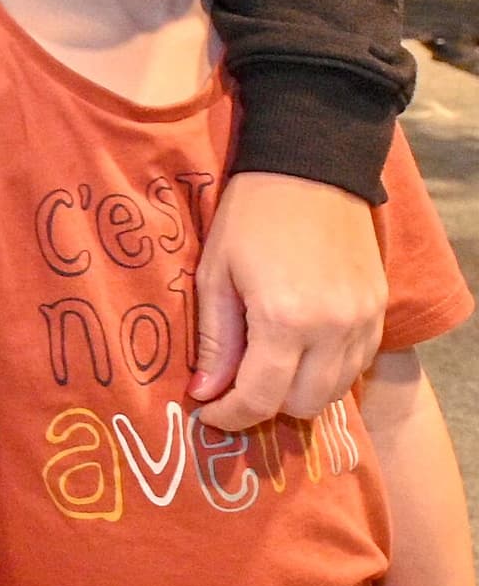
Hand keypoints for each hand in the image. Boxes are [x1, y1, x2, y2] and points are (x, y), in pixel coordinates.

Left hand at [193, 170, 387, 432]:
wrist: (310, 170)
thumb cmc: (249, 217)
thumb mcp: (214, 275)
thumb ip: (215, 341)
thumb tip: (205, 394)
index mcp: (285, 319)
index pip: (261, 398)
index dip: (231, 415)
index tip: (209, 412)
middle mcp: (333, 328)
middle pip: (303, 405)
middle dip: (265, 406)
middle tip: (235, 389)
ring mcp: (363, 320)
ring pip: (335, 391)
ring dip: (298, 392)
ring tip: (267, 370)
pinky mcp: (380, 309)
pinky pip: (358, 364)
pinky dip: (328, 371)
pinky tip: (301, 351)